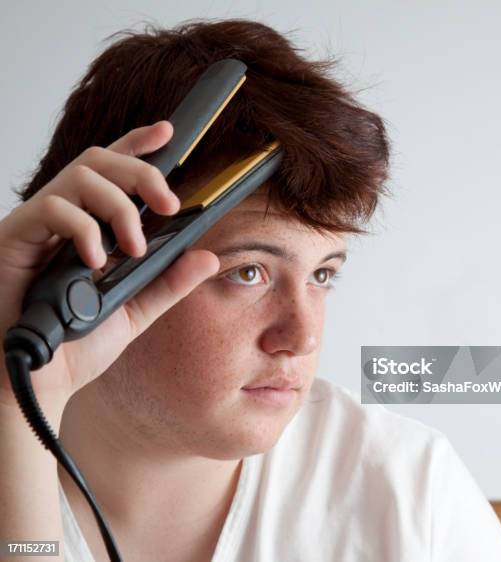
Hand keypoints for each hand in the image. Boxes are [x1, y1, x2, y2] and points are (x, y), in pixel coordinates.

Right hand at [0, 121, 218, 409]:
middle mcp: (65, 218)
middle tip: (169, 204)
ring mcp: (38, 225)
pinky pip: (50, 209)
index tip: (168, 133)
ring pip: (79, 176)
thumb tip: (208, 257)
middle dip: (141, 173)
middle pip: (99, 161)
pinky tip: (95, 262)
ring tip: (134, 246)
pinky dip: (82, 229)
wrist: (34, 378)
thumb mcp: (134, 310)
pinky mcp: (15, 237)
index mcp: (91, 227)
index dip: (138, 145)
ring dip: (118, 205)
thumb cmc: (75, 344)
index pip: (113, 172)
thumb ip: (169, 282)